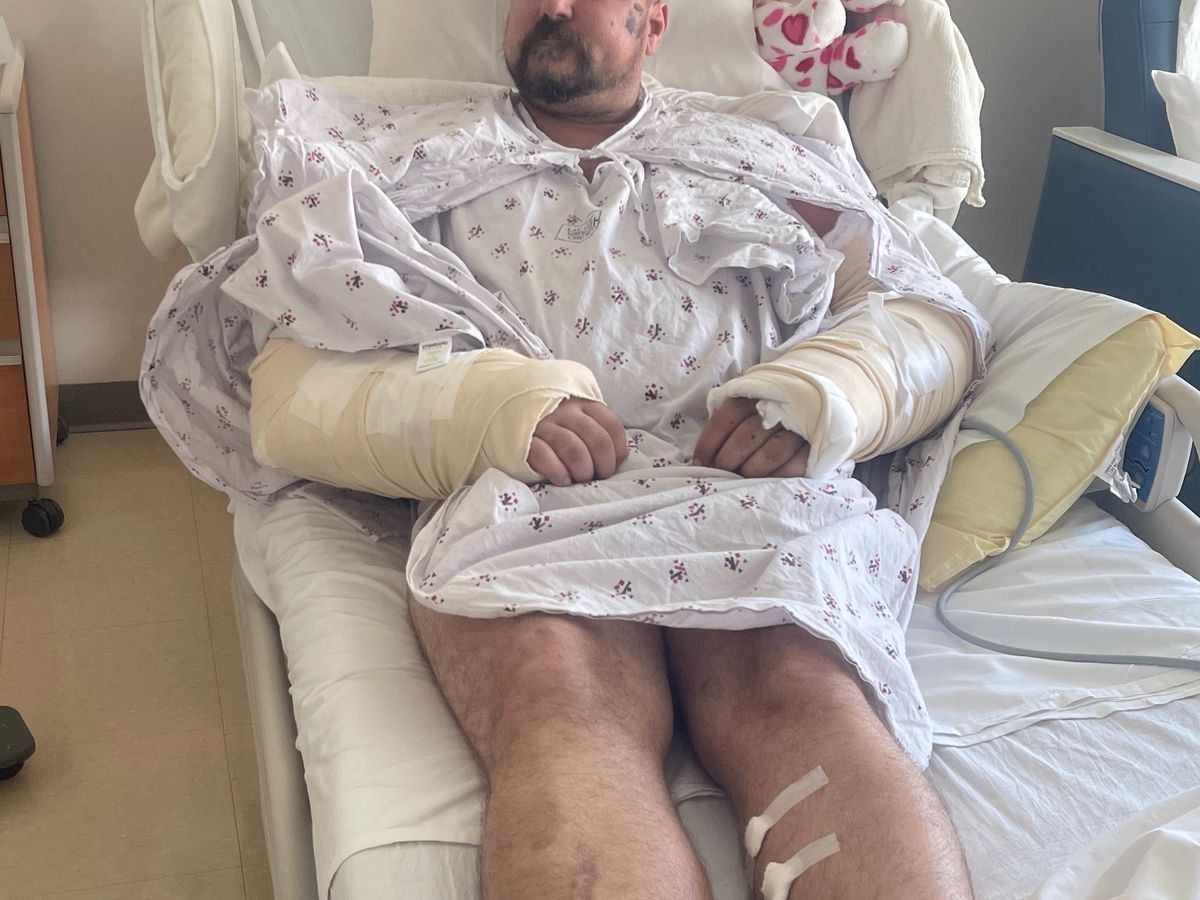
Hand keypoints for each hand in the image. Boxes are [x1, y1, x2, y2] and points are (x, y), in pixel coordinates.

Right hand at [527, 398, 629, 486]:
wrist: (504, 405)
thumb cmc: (550, 419)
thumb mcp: (576, 414)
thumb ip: (598, 428)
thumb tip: (622, 455)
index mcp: (582, 403)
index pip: (611, 426)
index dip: (617, 450)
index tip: (613, 464)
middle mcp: (565, 410)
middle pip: (597, 440)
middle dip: (604, 465)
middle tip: (597, 476)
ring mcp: (543, 423)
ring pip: (574, 450)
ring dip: (583, 470)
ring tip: (580, 479)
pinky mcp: (523, 439)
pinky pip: (545, 457)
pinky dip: (558, 472)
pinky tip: (562, 480)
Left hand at [693, 397, 810, 477]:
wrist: (821, 395)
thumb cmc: (773, 407)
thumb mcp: (748, 403)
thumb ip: (729, 423)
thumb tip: (702, 457)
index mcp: (758, 393)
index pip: (728, 416)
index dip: (710, 442)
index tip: (700, 462)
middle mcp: (780, 407)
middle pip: (746, 437)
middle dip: (727, 460)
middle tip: (720, 473)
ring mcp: (801, 428)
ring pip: (771, 454)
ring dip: (751, 470)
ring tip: (741, 477)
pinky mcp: (817, 446)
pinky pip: (795, 467)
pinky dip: (777, 477)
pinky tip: (766, 481)